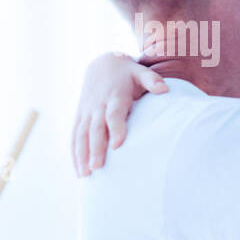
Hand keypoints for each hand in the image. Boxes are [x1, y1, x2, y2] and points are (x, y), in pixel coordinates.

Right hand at [71, 50, 168, 176]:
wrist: (102, 64)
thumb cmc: (128, 73)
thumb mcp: (141, 72)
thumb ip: (152, 80)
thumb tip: (165, 89)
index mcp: (114, 96)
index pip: (113, 114)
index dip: (115, 128)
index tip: (118, 145)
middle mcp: (97, 105)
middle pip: (95, 129)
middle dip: (95, 148)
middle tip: (97, 167)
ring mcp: (86, 112)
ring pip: (81, 135)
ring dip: (81, 155)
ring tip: (85, 175)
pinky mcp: (80, 117)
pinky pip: (75, 136)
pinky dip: (74, 153)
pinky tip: (79, 170)